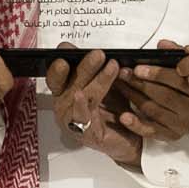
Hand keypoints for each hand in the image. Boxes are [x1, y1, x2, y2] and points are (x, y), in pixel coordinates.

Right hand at [46, 45, 142, 166]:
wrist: (130, 139)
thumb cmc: (114, 109)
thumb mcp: (106, 84)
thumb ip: (100, 68)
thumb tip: (101, 49)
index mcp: (66, 90)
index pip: (57, 72)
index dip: (61, 59)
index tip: (67, 48)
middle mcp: (64, 104)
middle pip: (68, 81)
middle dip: (83, 66)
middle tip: (99, 54)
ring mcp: (72, 120)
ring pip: (77, 96)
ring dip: (95, 81)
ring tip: (112, 67)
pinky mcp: (84, 134)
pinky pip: (80, 118)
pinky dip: (79, 105)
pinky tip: (81, 95)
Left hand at [118, 40, 188, 140]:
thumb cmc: (184, 87)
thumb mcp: (183, 68)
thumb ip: (174, 55)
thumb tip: (163, 44)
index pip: (178, 81)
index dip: (157, 73)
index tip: (138, 67)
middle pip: (164, 96)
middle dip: (141, 83)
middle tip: (124, 73)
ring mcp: (183, 125)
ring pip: (154, 110)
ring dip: (133, 97)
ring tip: (119, 86)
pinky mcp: (172, 136)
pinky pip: (152, 131)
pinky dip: (136, 124)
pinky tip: (124, 116)